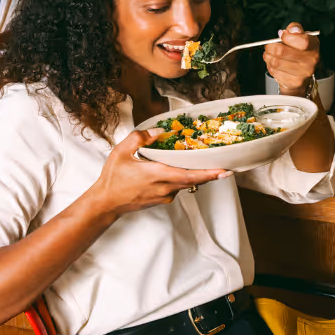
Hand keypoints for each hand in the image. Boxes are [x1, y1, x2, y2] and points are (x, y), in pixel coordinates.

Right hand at [87, 130, 229, 215]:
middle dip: (211, 174)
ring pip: (187, 184)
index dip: (208, 174)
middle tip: (227, 167)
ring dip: (197, 175)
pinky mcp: (162, 200)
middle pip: (194, 180)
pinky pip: (178, 188)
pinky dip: (185, 179)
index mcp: (157, 174)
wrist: (106, 203)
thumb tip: (157, 130)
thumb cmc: (113, 178)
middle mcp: (165, 188)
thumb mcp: (121, 152)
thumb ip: (139, 138)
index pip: (189, 175)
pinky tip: (184, 169)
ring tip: (208, 164)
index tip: (224, 171)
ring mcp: (164, 196)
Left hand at [263, 22, 319, 96]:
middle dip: (271, 47)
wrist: (302, 72)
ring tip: (269, 54)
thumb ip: (295, 29)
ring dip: (268, 57)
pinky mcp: (294, 82)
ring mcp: (303, 73)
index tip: (281, 36)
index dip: (287, 37)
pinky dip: (270, 67)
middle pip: (283, 52)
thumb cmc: (299, 51)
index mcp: (313, 45)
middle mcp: (311, 60)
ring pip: (276, 62)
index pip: (302, 41)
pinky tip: (273, 64)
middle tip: (268, 46)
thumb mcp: (300, 36)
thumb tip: (292, 29)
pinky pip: (275, 72)